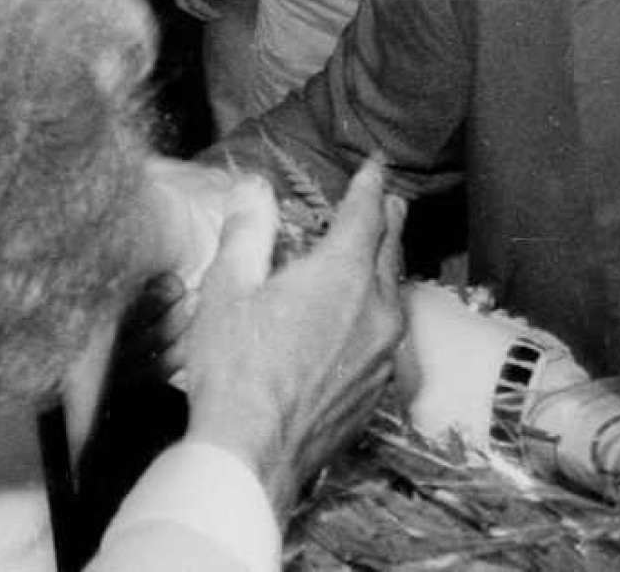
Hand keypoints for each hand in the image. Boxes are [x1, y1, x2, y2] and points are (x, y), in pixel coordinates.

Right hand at [177, 157, 406, 519]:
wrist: (255, 451)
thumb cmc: (234, 367)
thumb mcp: (227, 288)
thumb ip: (247, 231)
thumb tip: (253, 187)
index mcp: (341, 276)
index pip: (366, 217)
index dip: (370, 188)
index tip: (375, 168)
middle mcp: (375, 310)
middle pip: (390, 253)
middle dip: (389, 223)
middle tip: (391, 202)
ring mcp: (383, 353)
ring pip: (393, 295)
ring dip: (386, 266)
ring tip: (379, 251)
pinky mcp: (377, 387)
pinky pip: (387, 334)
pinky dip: (378, 310)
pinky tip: (362, 317)